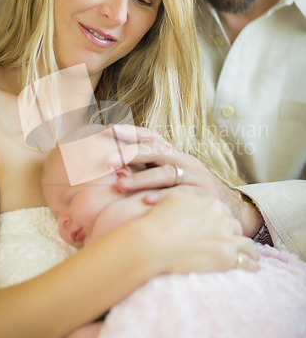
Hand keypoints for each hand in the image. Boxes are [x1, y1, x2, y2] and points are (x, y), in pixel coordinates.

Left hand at [108, 125, 263, 237]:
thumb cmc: (191, 190)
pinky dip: (164, 197)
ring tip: (120, 185)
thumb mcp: (172, 175)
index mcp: (175, 154)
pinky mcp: (204, 196)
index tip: (108, 129)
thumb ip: (148, 168)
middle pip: (157, 152)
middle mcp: (185, 161)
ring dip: (142, 179)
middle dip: (131, 154)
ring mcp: (196, 178)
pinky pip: (183, 195)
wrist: (229, 207)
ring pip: (167, 174)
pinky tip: (146, 202)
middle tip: (107, 160)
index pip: (151, 137)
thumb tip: (114, 165)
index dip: (131, 132)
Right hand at [142, 193, 259, 272]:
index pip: (223, 212)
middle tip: (232, 242)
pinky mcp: (226, 258)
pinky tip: (254, 267)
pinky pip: (246, 262)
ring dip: (249, 250)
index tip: (221, 227)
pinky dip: (252, 264)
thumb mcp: (173, 200)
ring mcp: (226, 239)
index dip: (222, 221)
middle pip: (235, 227)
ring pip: (246, 244)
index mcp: (213, 204)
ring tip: (252, 256)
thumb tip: (187, 197)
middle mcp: (223, 219)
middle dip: (234, 234)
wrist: (153, 242)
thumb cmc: (158, 220)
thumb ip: (187, 199)